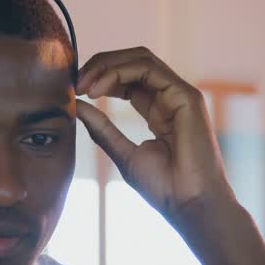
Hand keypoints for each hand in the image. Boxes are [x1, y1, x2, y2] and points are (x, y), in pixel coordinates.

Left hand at [75, 47, 235, 224]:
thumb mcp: (123, 154)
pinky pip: (149, 69)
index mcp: (158, 109)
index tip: (74, 90)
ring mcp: (180, 95)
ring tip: (85, 85)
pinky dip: (119, 72)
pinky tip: (100, 89)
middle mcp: (170, 97)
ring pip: (140, 59)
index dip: (99, 76)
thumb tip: (77, 105)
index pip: (128, 77)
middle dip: (100, 65)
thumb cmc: (165, 189)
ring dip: (107, 65)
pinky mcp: (186, 96)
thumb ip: (102, 128)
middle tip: (75, 82)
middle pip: (133, 61)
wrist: (190, 206)